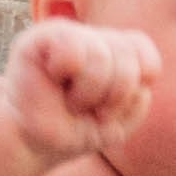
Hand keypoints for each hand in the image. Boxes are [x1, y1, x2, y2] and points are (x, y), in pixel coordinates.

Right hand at [2, 19, 158, 157]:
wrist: (31, 140)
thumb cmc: (74, 129)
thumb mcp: (116, 124)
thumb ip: (136, 99)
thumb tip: (132, 74)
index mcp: (116, 54)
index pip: (144, 55)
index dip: (136, 84)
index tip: (113, 107)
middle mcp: (94, 39)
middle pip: (127, 56)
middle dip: (114, 96)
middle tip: (90, 109)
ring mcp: (68, 35)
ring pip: (102, 56)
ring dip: (88, 93)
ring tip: (71, 101)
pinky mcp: (39, 38)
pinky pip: (72, 47)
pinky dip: (68, 73)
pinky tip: (54, 81)